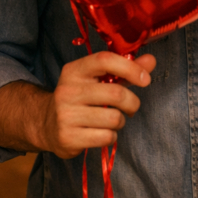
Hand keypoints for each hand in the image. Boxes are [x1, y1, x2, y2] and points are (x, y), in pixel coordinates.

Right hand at [38, 52, 155, 158]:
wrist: (46, 124)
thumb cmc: (82, 98)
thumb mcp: (99, 79)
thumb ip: (125, 70)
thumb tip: (150, 60)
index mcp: (75, 70)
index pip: (105, 60)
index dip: (130, 68)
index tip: (145, 79)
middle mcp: (67, 90)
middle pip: (116, 94)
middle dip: (132, 102)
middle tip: (131, 107)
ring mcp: (65, 115)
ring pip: (114, 118)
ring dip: (121, 121)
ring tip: (112, 120)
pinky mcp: (67, 137)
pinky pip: (106, 137)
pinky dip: (112, 136)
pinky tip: (102, 132)